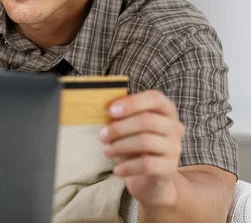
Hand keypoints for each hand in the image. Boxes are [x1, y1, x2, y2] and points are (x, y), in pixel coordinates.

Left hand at [99, 89, 185, 206]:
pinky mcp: (170, 167)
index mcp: (165, 110)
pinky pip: (147, 164)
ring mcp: (174, 148)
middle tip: (102, 136)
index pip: (155, 98)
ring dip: (120, 146)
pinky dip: (128, 167)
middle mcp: (174, 127)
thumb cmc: (135, 145)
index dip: (132, 103)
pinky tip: (116, 170)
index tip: (110, 111)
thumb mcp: (129, 128)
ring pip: (146, 142)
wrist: (150, 178)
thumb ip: (120, 117)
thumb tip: (103, 110)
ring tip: (106, 151)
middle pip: (148, 121)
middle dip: (119, 128)